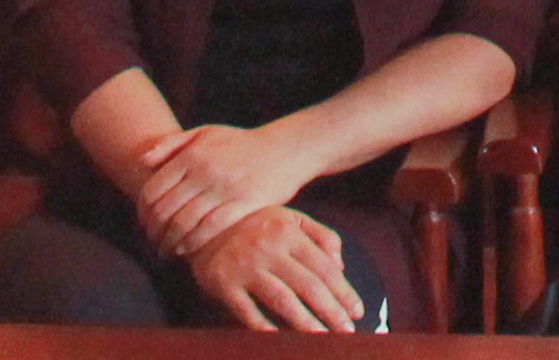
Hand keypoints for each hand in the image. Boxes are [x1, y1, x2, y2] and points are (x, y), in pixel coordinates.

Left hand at [136, 121, 315, 258]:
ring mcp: (225, 189)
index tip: (142, 224)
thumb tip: (142, 161)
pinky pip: (209, 230)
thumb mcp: (206, 133)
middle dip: (152, 232)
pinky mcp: (243, 205)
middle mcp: (205, 171)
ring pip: (183, 223)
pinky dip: (192, 244)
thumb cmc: (240, 144)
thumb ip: (172, 144)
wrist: (285, 149)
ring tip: (165, 251)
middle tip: (151, 243)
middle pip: (164, 210)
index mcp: (192, 155)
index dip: (142, 212)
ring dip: (168, 243)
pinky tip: (185, 250)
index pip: (153, 190)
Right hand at [190, 202, 370, 331]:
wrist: (201, 222)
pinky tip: (279, 339)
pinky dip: (263, 326)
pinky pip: (246, 310)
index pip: (324, 266)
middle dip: (331, 310)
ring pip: (282, 299)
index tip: (357, 311)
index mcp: (289, 232)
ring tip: (323, 338)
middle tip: (347, 331)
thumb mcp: (290, 219)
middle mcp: (269, 249)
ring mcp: (245, 267)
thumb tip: (341, 265)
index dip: (343, 291)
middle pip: (308, 285)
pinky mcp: (224, 283)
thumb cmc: (255, 223)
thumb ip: (321, 236)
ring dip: (305, 322)